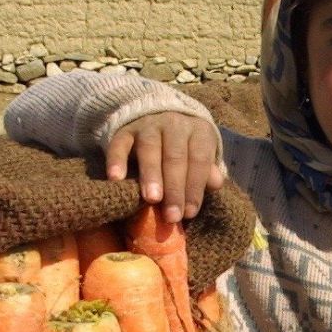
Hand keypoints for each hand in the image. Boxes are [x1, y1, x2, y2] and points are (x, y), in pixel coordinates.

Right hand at [105, 113, 225, 222]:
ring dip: (151, 175)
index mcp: (198, 131)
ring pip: (150, 149)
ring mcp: (148, 126)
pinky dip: (116, 160)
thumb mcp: (200, 154)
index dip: (195, 187)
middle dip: (174, 188)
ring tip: (151, 199)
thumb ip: (206, 171)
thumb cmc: (185, 147)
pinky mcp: (125, 130)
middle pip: (175, 157)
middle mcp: (175, 124)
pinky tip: (116, 178)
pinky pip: (119, 144)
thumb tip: (215, 184)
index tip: (189, 213)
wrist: (159, 115)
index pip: (199, 159)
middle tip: (171, 215)